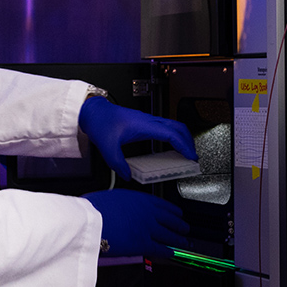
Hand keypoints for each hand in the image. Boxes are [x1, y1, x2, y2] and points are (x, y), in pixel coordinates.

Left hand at [78, 98, 196, 179]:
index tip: (191, 157)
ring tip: (185, 152)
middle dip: (189, 142)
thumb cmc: (101, 122)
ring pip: (174, 126)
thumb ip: (118, 164)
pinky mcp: (145, 122)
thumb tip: (128, 175)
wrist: (94, 111)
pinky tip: (171, 146)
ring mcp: (148, 120)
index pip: (172, 134)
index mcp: (145, 125)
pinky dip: (174, 136)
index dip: (184, 146)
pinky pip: (166, 127)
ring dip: (183, 138)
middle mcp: (149, 121)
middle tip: (193, 156)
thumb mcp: (107, 147)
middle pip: (179, 127)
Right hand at [83, 190, 189, 257]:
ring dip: (178, 239)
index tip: (177, 213)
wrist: (90, 221)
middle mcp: (147, 212)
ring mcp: (148, 228)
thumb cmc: (94, 209)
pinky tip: (172, 253)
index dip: (172, 210)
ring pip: (169, 234)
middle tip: (185, 227)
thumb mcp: (111, 198)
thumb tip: (120, 209)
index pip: (162, 204)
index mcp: (139, 199)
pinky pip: (160, 248)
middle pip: (170, 219)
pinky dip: (168, 252)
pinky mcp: (143, 244)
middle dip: (179, 224)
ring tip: (184, 241)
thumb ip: (122, 204)